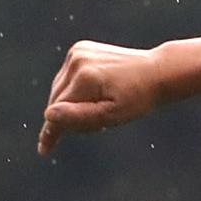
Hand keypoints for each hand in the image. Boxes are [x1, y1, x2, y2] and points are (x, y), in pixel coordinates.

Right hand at [37, 41, 171, 156]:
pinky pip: (67, 78)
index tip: (44, 150)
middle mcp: (77, 61)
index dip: (53, 132)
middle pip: (56, 100)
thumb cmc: (139, 98)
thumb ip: (82, 116)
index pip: (59, 109)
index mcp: (85, 77)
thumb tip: (49, 115)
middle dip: (70, 117)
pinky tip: (95, 94)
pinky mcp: (79, 50)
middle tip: (98, 127)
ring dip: (72, 104)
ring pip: (60, 89)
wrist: (156, 72)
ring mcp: (77, 52)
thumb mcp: (114, 115)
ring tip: (100, 108)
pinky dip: (75, 90)